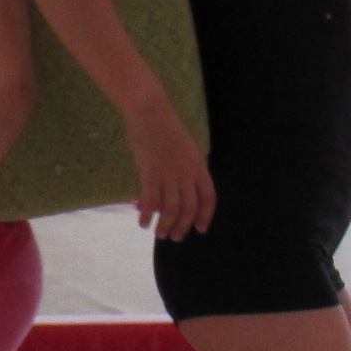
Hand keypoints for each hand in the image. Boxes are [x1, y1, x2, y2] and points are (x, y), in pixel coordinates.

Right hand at [128, 105, 216, 241]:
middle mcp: (187, 174)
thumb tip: (177, 188)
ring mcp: (169, 175)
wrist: (150, 112)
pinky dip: (147, 216)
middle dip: (183, 226)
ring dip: (166, 225)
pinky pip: (151, 202)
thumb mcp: (185, 148)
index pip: (208, 197)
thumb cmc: (166, 127)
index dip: (205, 215)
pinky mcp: (151, 175)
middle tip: (176, 237)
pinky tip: (142, 223)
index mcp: (199, 166)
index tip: (200, 229)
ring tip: (160, 234)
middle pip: (189, 207)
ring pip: (171, 209)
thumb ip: (185, 168)